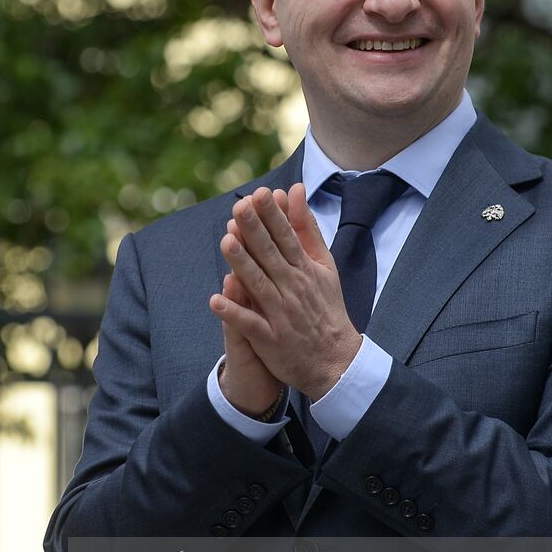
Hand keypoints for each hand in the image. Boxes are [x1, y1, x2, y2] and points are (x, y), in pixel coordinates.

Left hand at [212, 184, 360, 399]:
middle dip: (255, 231)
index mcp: (304, 270)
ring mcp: (281, 314)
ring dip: (242, 265)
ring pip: (259, 285)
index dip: (272, 216)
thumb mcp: (323, 265)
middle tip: (239, 207)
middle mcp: (293, 289)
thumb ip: (306, 228)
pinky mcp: (270, 339)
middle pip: (270, 256)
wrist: (336, 361)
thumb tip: (295, 190)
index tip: (260, 193)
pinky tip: (215, 300)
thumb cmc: (325, 308)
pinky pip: (249, 324)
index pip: (286, 238)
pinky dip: (233, 312)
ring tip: (226, 243)